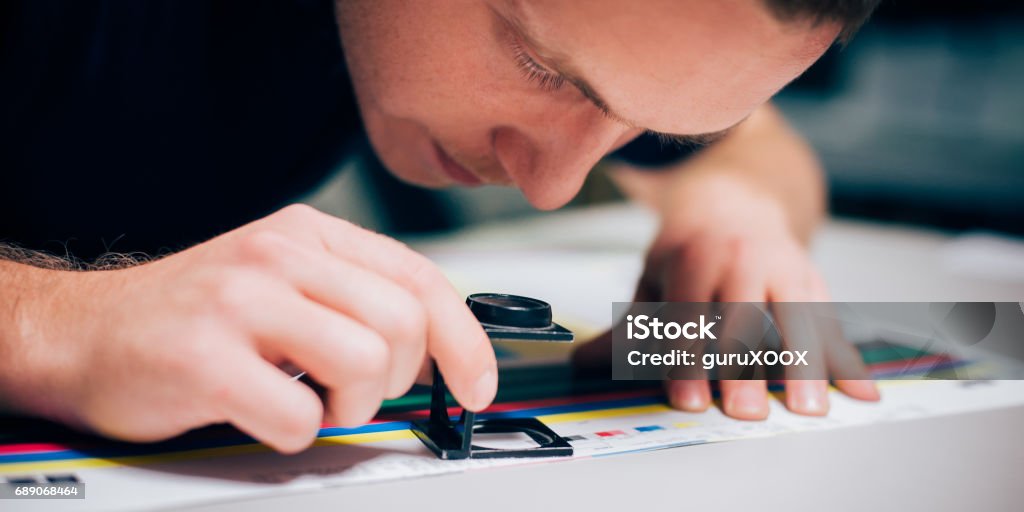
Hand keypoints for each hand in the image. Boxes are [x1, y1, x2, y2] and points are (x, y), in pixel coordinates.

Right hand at [3, 204, 497, 452]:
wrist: (84, 331)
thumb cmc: (192, 315)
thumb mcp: (281, 280)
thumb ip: (353, 297)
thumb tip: (437, 347)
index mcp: (308, 234)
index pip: (420, 277)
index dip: (465, 339)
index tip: (477, 384)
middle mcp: (279, 256)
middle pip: (403, 324)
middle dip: (398, 379)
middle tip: (358, 391)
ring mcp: (241, 301)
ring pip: (365, 363)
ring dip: (351, 406)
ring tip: (310, 400)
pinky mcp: (205, 356)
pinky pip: (299, 415)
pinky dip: (294, 432)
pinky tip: (264, 413)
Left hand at [576, 175, 877, 418]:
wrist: (739, 198)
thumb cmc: (691, 249)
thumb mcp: (655, 276)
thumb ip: (629, 325)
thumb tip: (582, 363)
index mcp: (695, 258)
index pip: (688, 315)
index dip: (686, 360)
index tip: (688, 401)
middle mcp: (742, 260)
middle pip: (745, 319)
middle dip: (745, 366)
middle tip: (745, 412)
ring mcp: (784, 268)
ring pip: (797, 319)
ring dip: (805, 365)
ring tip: (810, 408)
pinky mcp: (814, 281)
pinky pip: (832, 321)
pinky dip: (847, 357)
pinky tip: (862, 389)